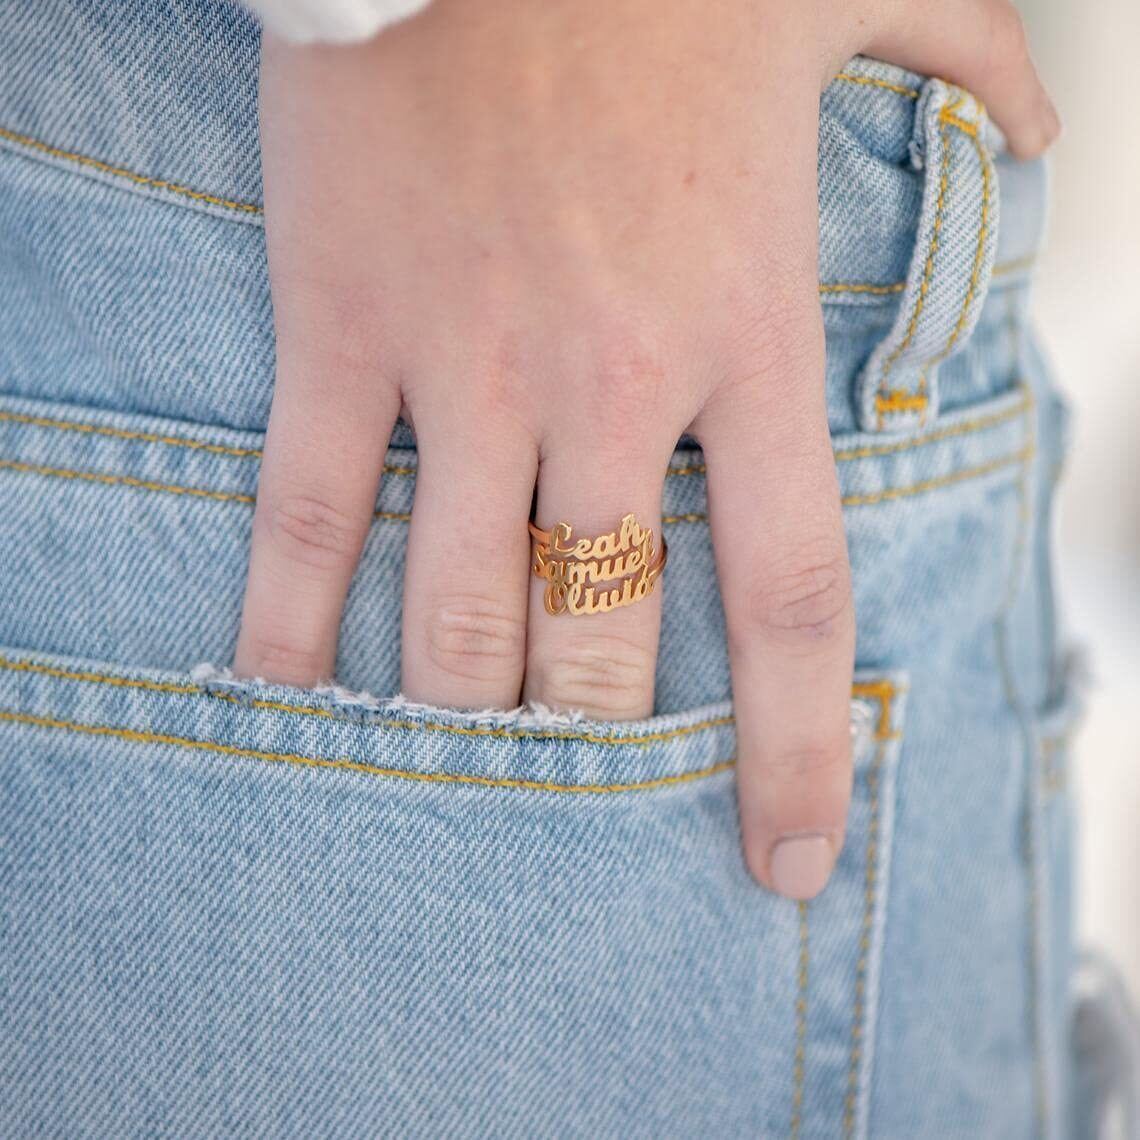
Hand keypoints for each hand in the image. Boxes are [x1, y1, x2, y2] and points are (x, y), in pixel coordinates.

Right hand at [235, 0, 1056, 897]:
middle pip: (600, 640)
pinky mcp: (343, 326)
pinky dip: (288, 619)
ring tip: (460, 762)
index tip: (782, 862)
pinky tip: (278, 692)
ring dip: (464, 708)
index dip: (789, 753)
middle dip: (594, 741)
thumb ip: (970, 69)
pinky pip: (310, 510)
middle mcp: (606, 383)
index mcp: (742, 332)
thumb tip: (1041, 136)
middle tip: (587, 785)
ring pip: (458, 607)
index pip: (786, 602)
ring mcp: (464, 364)